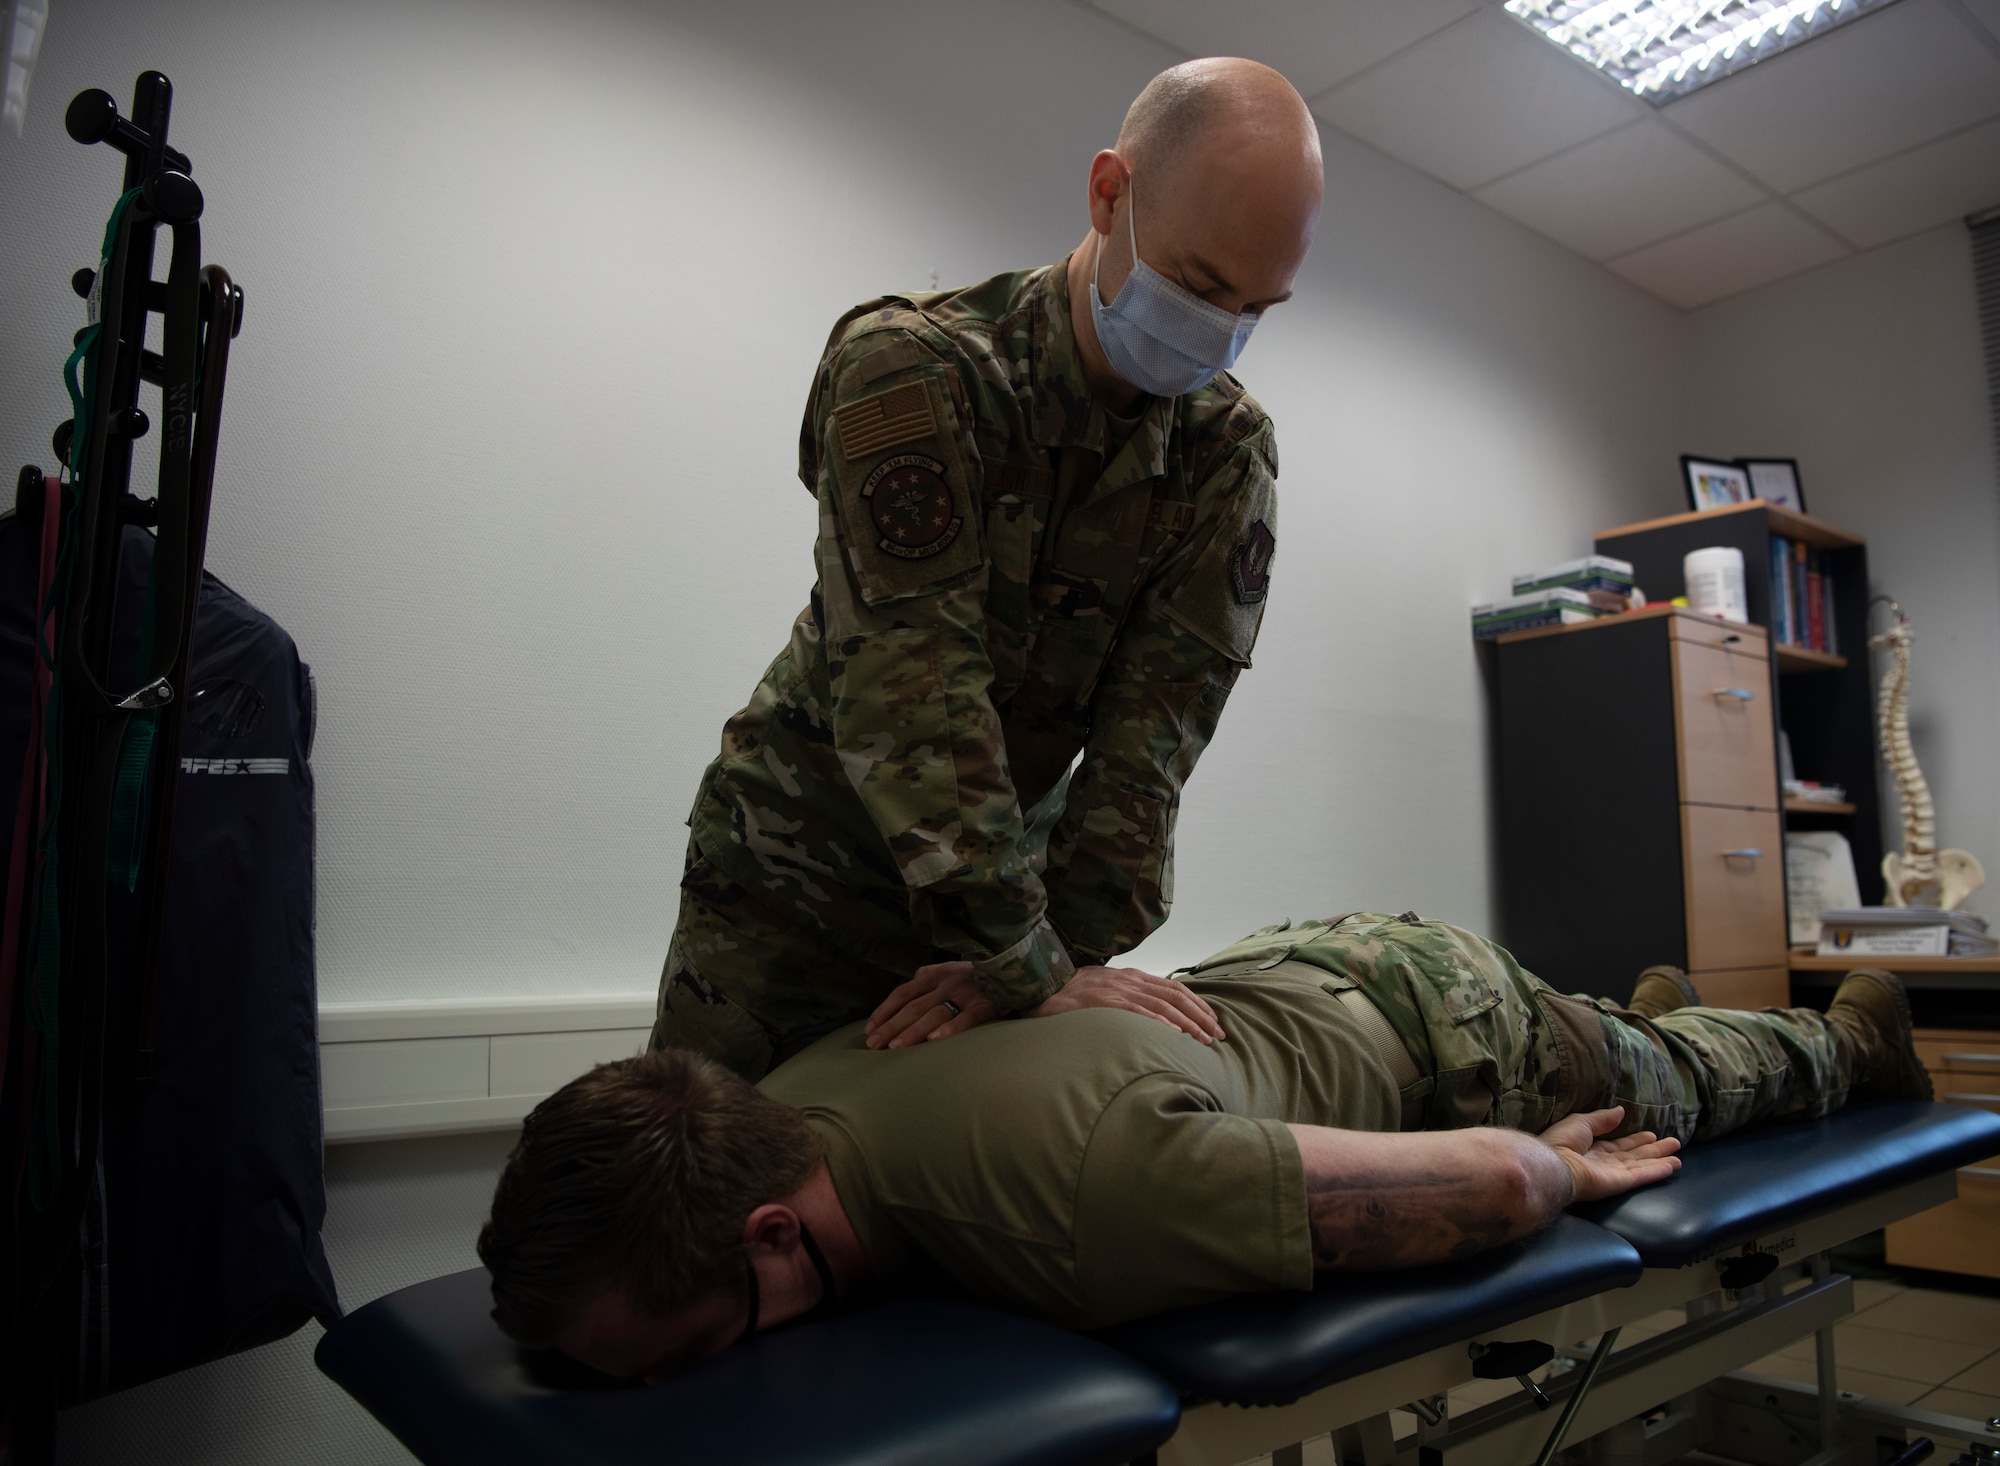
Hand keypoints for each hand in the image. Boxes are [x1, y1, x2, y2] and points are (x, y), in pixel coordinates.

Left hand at [866, 962, 996, 1048]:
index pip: (903, 993)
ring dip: (913, 1031)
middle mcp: (948, 982)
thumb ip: (927, 977)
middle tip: (874, 1045)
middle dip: (891, 1026)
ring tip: (895, 1047)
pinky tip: (934, 1041)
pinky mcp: (987, 1006)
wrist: (1015, 969)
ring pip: (934, 1013)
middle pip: (913, 1006)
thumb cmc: (976, 975)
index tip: (870, 1030)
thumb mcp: (950, 969)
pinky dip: (950, 1028)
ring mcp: (967, 994)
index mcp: (936, 973)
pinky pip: (966, 1019)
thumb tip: (903, 991)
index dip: (884, 1011)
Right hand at [1027, 966, 1224, 1044]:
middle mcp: (1128, 980)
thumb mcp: (1104, 991)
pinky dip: (1160, 1024)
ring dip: (1187, 1023)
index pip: (1173, 988)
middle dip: (1200, 1015)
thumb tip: (1151, 1018)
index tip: (1213, 1020)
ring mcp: (1116, 991)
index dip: (1196, 1003)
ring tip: (1204, 1040)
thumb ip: (1126, 1000)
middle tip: (1218, 1035)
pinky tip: (1175, 1036)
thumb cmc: (1071, 995)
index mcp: (1130, 976)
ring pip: (1162, 1005)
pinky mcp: (1103, 1003)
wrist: (1039, 988)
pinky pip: (1137, 1013)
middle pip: (1174, 996)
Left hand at [1538, 1106, 1681, 1203]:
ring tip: (1678, 1158)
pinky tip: (1671, 1167)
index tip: (1652, 1134)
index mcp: (1592, 1149)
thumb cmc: (1561, 1141)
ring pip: (1642, 1167)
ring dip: (1660, 1162)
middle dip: (1654, 1151)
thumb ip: (1602, 1119)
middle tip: (1674, 1144)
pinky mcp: (1619, 1183)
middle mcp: (1604, 1163)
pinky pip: (1641, 1176)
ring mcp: (1613, 1174)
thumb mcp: (1581, 1123)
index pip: (1619, 1145)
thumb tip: (1621, 1111)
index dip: (1636, 1140)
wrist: (1553, 1164)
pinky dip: (1656, 1172)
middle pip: (1635, 1156)